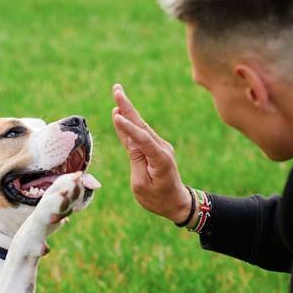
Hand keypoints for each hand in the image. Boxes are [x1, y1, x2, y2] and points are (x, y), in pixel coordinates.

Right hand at [112, 84, 190, 223]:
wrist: (176, 203)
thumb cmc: (158, 199)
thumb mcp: (141, 185)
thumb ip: (136, 162)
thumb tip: (131, 142)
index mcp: (160, 159)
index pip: (141, 139)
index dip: (127, 127)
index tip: (115, 115)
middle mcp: (162, 149)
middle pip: (141, 125)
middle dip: (128, 107)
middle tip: (117, 89)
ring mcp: (160, 148)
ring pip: (141, 128)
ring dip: (128, 112)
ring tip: (118, 95)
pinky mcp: (156, 150)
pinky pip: (141, 136)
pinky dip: (130, 125)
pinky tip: (121, 115)